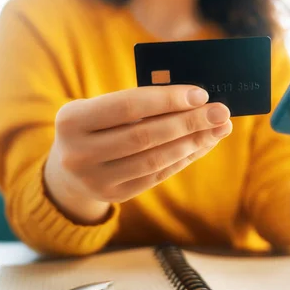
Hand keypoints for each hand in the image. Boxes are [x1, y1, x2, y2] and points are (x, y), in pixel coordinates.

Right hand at [44, 85, 231, 223]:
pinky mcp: (114, 195)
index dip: (168, 99)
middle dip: (189, 122)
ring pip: (155, 160)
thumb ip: (140, 102)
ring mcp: (95, 180)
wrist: (67, 169)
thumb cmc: (96, 126)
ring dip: (193, 142)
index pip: (128, 106)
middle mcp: (78, 153)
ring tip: (218, 129)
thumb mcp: (102, 108)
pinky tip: (203, 144)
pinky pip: (157, 175)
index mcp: (72, 120)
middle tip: (221, 112)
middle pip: (146, 136)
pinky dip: (184, 158)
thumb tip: (195, 99)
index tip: (201, 94)